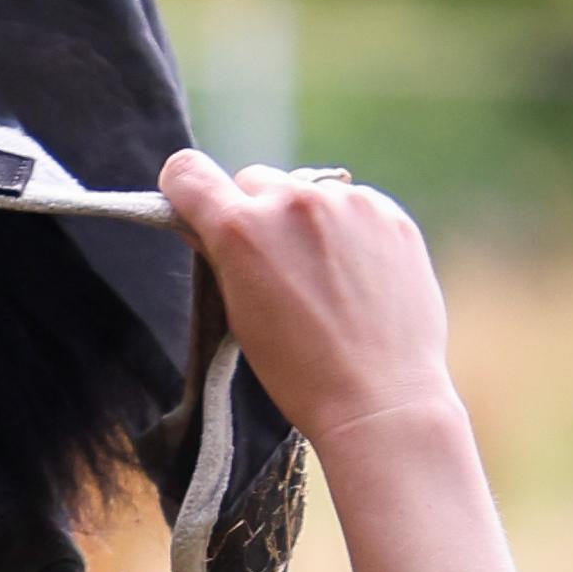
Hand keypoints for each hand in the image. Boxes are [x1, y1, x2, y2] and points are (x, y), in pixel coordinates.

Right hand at [158, 149, 461, 452]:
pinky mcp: (389, 213)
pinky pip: (353, 205)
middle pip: (253, 181)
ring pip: (306, 192)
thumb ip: (220, 259)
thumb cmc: (300, 373)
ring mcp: (348, 203)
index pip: (188, 173)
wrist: (381, 397)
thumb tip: (203, 227)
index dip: (183, 189)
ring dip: (305, 221)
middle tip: (271, 265)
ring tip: (324, 279)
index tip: (193, 207)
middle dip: (254, 214)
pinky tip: (357, 277)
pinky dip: (348, 230)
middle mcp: (293, 203)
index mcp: (241, 231)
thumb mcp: (239, 317)